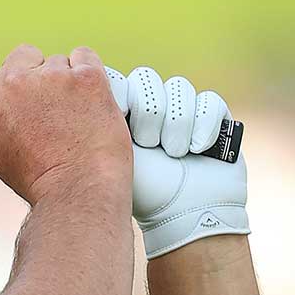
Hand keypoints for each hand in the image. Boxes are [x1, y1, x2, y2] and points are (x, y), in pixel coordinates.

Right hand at [0, 38, 131, 206]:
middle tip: (49, 108)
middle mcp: (14, 81)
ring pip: (58, 61)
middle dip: (35, 73)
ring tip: (74, 119)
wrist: (79, 189)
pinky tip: (90, 105)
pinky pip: (85, 58)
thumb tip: (3, 98)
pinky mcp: (87, 75)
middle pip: (23, 54)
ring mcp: (53, 75)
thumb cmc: (39, 179)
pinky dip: (89, 76)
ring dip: (66, 82)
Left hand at [107, 66, 250, 257]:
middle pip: (147, 78)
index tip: (120, 120)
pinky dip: (202, 126)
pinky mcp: (214, 118)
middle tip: (148, 144)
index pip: (120, 79)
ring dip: (175, 124)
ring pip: (178, 88)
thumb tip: (79, 90)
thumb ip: (99, 121)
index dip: (122, 96)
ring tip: (173, 153)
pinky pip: (209, 102)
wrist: (184, 216)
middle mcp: (153, 108)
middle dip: (148, 112)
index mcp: (123, 113)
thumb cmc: (143, 192)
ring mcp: (184, 111)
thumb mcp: (113, 153)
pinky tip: (196, 149)